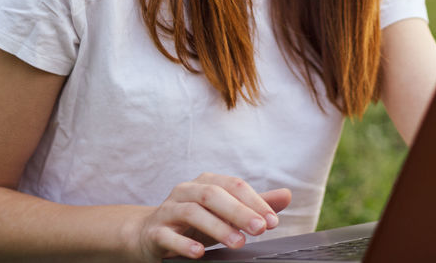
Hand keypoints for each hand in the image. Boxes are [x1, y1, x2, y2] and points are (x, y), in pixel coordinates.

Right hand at [135, 173, 290, 260]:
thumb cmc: (193, 223)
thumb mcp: (224, 213)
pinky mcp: (155, 231)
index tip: (272, 221)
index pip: (233, 185)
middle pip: (213, 194)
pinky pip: (168, 235)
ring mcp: (168, 210)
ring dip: (217, 227)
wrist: (149, 234)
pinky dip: (184, 243)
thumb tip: (286, 195)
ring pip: (192, 212)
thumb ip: (253, 204)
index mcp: (205, 183)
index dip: (254, 201)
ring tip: (238, 243)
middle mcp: (186, 191)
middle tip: (260, 229)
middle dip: (239, 211)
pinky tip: (199, 252)